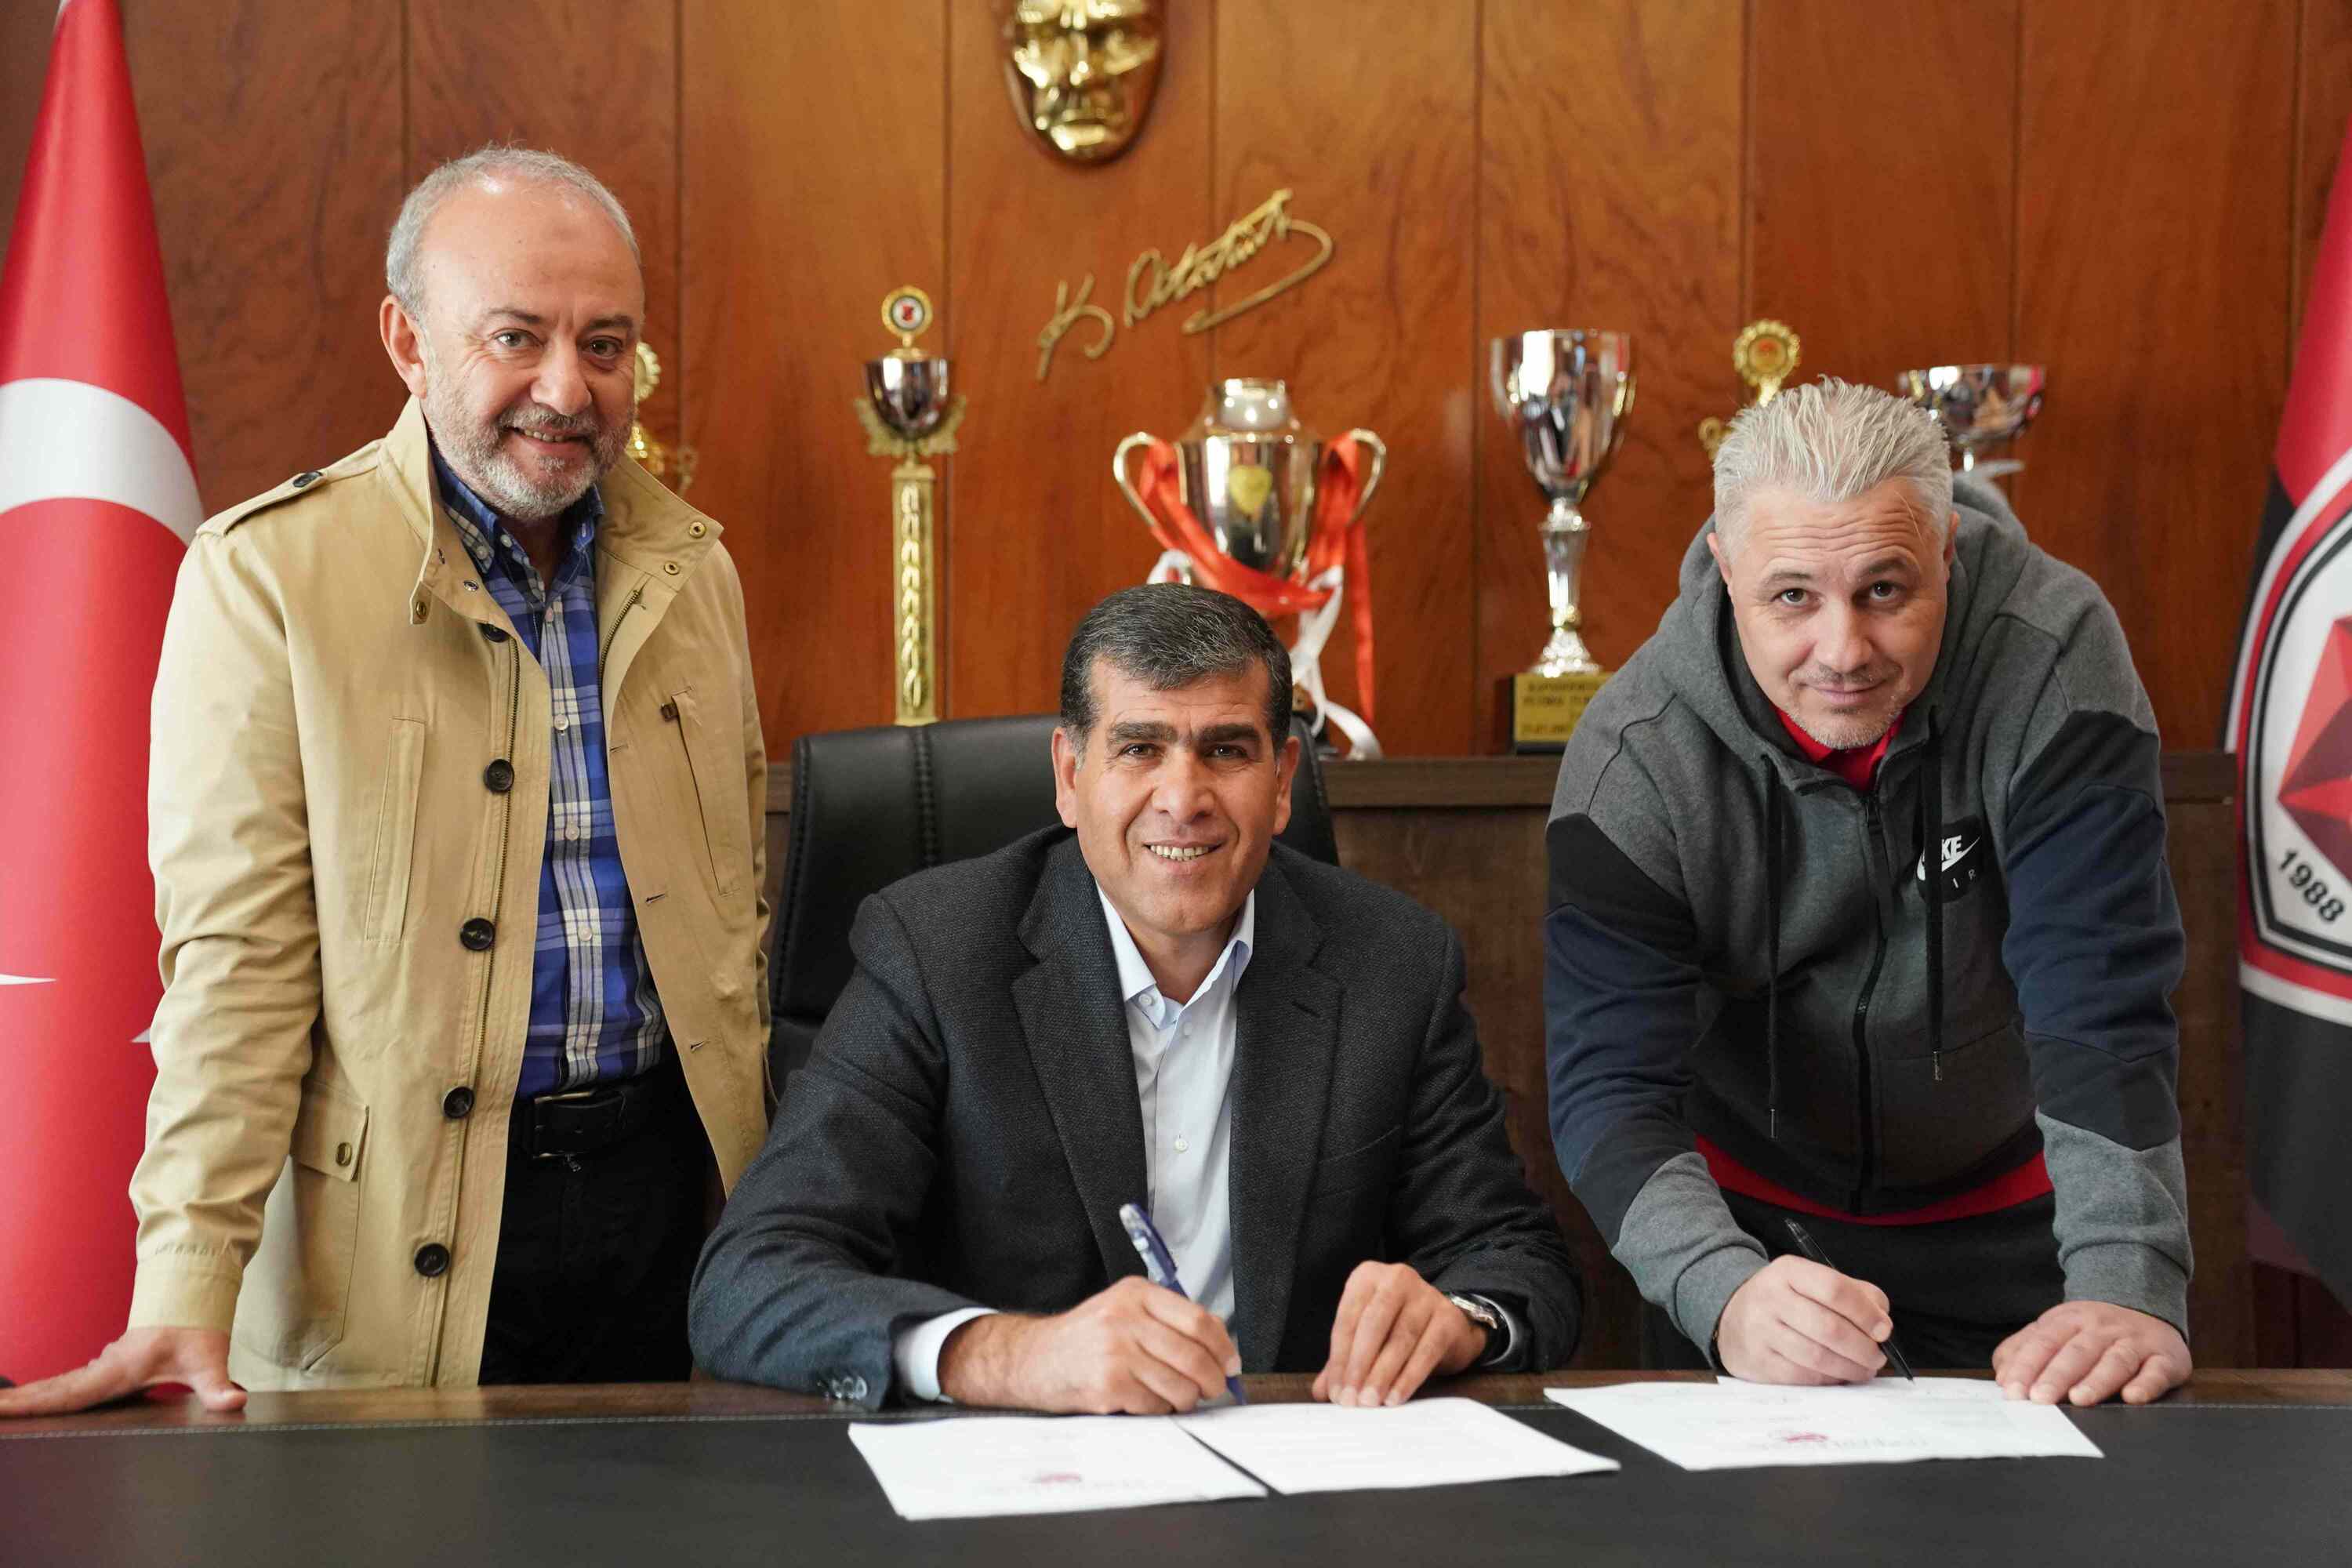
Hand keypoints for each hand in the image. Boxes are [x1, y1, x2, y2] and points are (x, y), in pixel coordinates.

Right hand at [0, 1327, 242, 1418]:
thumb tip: (234, 1401)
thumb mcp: (210, 1358)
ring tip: (2, 1408)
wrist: (197, 1298)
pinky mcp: (111, 1367)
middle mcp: (104, 1367)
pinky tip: (37, 1401)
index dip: (35, 1403)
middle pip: (53, 1389)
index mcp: (118, 1369)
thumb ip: (218, 1385)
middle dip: (19, 1401)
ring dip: (30, 1397)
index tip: (3, 1407)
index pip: (69, 1392)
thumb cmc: (198, 1327)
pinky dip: (49, 1392)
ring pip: (59, 1384)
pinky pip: (71, 1382)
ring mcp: (105, 1366)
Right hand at [935, 1276, 1238, 1413]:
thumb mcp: (1124, 1310)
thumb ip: (1167, 1321)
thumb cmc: (1086, 1338)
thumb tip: (1221, 1350)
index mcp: (1136, 1294)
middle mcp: (1125, 1319)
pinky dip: (1160, 1409)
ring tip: (1177, 1396)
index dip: (1223, 1346)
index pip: (1198, 1320)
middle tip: (1215, 1388)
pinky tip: (1147, 1401)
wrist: (1034, 1359)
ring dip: (1187, 1399)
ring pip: (1179, 1386)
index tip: (1231, 1362)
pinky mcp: (1107, 1385)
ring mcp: (1115, 1353)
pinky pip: (1155, 1406)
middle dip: (1213, 1379)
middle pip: (1194, 1356)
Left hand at [1311, 1261, 1485, 1407]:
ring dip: (1382, 1375)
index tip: (1334, 1391)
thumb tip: (1319, 1391)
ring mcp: (1425, 1295)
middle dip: (1359, 1366)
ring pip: (1400, 1339)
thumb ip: (1342, 1360)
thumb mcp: (1366, 1336)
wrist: (1447, 1321)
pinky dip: (1408, 1377)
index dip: (1339, 1358)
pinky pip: (1426, 1351)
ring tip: (1370, 1401)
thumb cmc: (1396, 1326)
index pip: (1347, 1319)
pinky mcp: (1448, 1317)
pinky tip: (1395, 1397)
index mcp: (1367, 1277)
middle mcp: (1396, 1278)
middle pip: (1372, 1326)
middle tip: (1351, 1399)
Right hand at [1715, 1256, 1890, 1383]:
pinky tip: (1838, 1375)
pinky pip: (1803, 1376)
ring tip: (1864, 1369)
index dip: (1865, 1312)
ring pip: (1818, 1357)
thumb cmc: (1786, 1300)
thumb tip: (1881, 1321)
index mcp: (1788, 1271)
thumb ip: (1853, 1293)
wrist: (1731, 1315)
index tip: (1884, 1330)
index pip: (1834, 1289)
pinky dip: (1828, 1379)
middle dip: (1863, 1348)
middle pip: (1829, 1328)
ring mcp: (1760, 1330)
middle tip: (1877, 1357)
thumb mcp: (1812, 1282)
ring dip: (1850, 1368)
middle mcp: (1770, 1297)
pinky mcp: (1758, 1360)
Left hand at [1994, 1301, 2188, 1405]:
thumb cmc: (2090, 1328)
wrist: (2145, 1302)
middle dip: (2057, 1375)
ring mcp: (2135, 1341)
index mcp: (2069, 1320)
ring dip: (2097, 1380)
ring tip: (2079, 1399)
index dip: (2027, 1366)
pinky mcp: (2166, 1357)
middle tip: (2040, 1399)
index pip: (2044, 1342)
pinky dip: (2146, 1384)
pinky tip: (2133, 1397)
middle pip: (2076, 1352)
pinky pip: (2157, 1370)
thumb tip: (2003, 1376)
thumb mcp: (2054, 1329)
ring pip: (2115, 1360)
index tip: (2012, 1391)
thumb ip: (2024, 1349)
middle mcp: (2102, 1328)